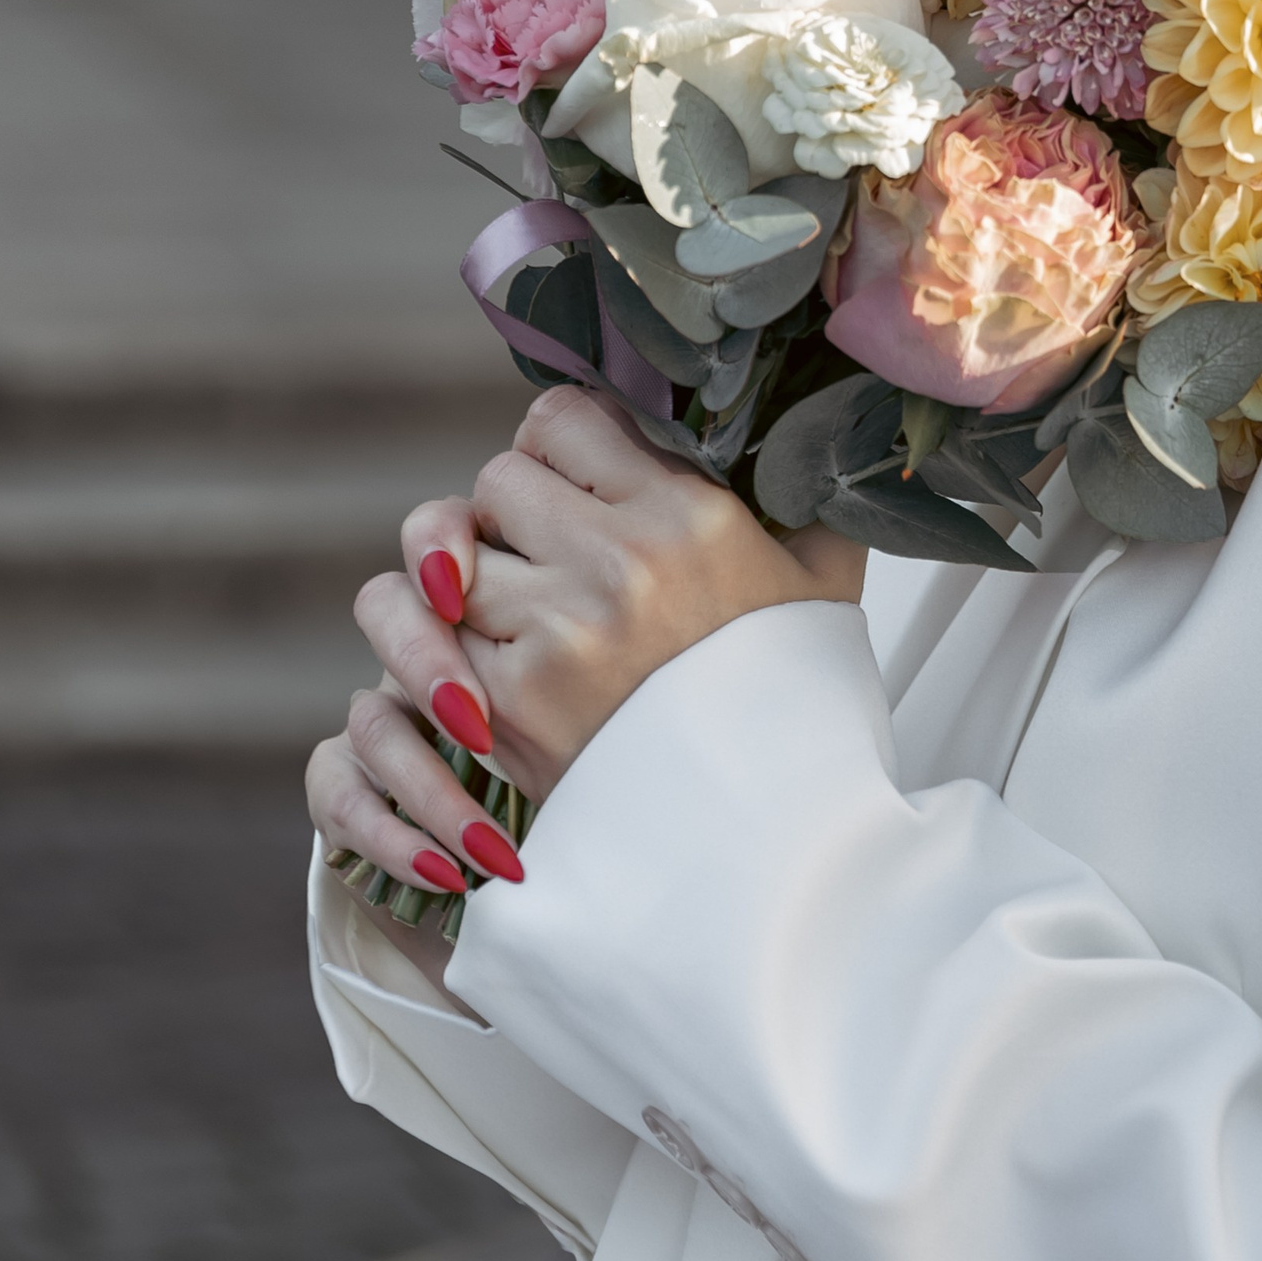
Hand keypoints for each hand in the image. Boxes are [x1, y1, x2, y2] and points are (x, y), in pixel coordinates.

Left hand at [340, 387, 865, 811]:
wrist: (769, 841)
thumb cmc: (794, 703)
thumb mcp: (822, 582)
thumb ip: (801, 502)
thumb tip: (798, 447)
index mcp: (687, 516)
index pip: (557, 419)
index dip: (555, 447)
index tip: (573, 483)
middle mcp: (614, 563)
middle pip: (493, 482)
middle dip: (514, 516)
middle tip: (551, 559)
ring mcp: (555, 634)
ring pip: (452, 562)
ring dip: (478, 586)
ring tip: (525, 619)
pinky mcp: (509, 705)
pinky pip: (440, 643)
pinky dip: (460, 656)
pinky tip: (508, 676)